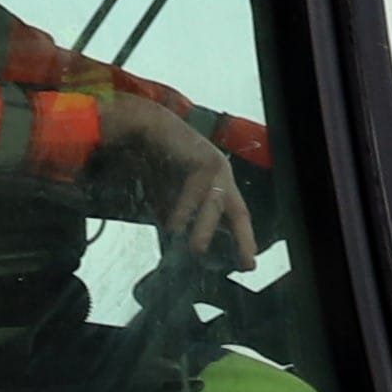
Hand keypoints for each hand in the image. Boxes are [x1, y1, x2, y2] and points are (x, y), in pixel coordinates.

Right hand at [100, 92, 256, 267]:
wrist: (145, 127)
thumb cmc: (158, 160)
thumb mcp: (169, 196)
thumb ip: (177, 216)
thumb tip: (177, 240)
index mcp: (219, 187)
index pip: (236, 218)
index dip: (242, 241)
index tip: (247, 264)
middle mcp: (223, 178)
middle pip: (239, 213)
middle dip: (244, 239)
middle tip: (246, 264)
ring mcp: (216, 166)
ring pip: (215, 203)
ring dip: (206, 228)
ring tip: (197, 249)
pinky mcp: (202, 158)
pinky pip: (194, 189)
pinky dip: (183, 209)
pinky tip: (174, 225)